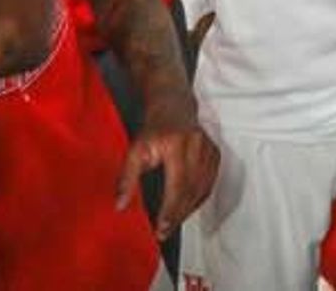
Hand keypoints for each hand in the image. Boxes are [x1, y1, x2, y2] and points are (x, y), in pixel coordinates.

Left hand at [115, 112, 219, 240]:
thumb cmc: (153, 127)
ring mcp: (209, 149)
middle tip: (164, 231)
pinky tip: (187, 206)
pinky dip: (199, 198)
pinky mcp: (215, 153)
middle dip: (178, 215)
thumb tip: (120, 205)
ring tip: (173, 222)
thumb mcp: (134, 150)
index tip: (161, 228)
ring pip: (203, 188)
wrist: (173, 104)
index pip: (177, 185)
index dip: (170, 210)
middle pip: (191, 190)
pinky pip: (210, 182)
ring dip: (189, 209)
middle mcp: (196, 146)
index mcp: (176, 144)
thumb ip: (127, 178)